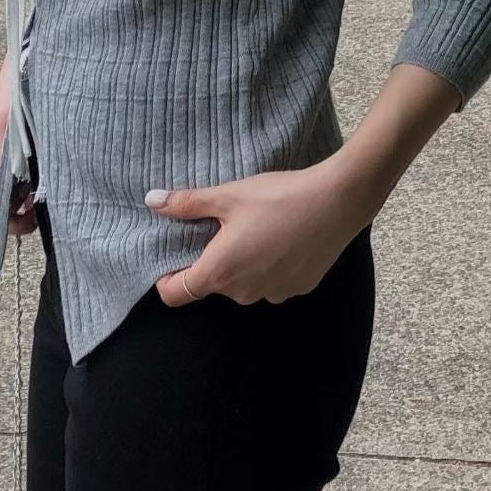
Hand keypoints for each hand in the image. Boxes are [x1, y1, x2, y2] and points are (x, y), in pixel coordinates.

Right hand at [0, 54, 35, 234]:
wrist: (38, 63)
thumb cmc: (13, 89)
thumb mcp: (1, 122)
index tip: (10, 219)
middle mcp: (1, 163)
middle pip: (4, 200)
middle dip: (16, 214)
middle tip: (30, 218)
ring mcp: (22, 161)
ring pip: (23, 195)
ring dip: (30, 205)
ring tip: (42, 206)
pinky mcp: (42, 156)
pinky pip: (40, 182)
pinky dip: (43, 191)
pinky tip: (52, 191)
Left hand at [148, 159, 372, 306]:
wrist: (337, 201)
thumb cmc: (278, 197)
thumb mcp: (229, 195)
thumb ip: (188, 203)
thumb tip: (152, 200)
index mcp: (220, 272)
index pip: (176, 295)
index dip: (166, 279)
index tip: (174, 256)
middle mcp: (243, 293)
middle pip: (213, 285)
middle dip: (212, 260)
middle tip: (224, 226)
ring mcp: (272, 294)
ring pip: (243, 284)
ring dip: (242, 263)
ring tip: (258, 228)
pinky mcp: (297, 289)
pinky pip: (271, 282)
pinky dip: (269, 265)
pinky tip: (283, 237)